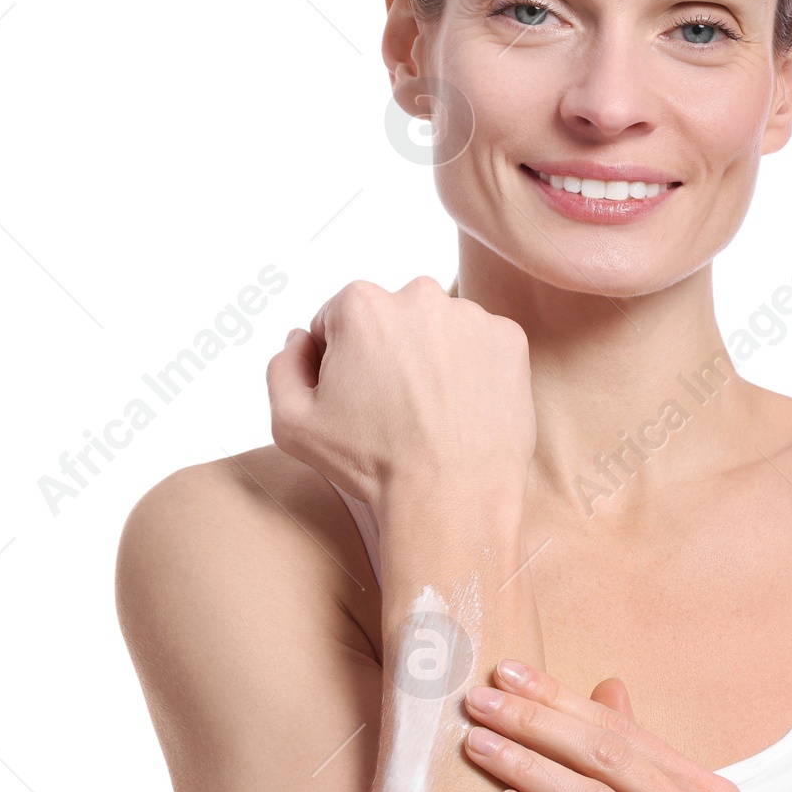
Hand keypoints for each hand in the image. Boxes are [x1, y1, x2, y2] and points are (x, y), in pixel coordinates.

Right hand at [266, 277, 535, 513]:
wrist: (452, 496)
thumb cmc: (373, 463)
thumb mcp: (292, 423)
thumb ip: (282, 367)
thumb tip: (300, 339)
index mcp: (361, 304)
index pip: (339, 320)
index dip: (339, 362)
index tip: (355, 398)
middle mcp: (419, 295)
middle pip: (392, 319)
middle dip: (387, 353)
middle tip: (394, 408)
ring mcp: (471, 316)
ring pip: (439, 330)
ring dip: (433, 359)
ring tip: (432, 413)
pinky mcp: (510, 340)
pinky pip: (482, 347)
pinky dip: (473, 371)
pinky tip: (463, 409)